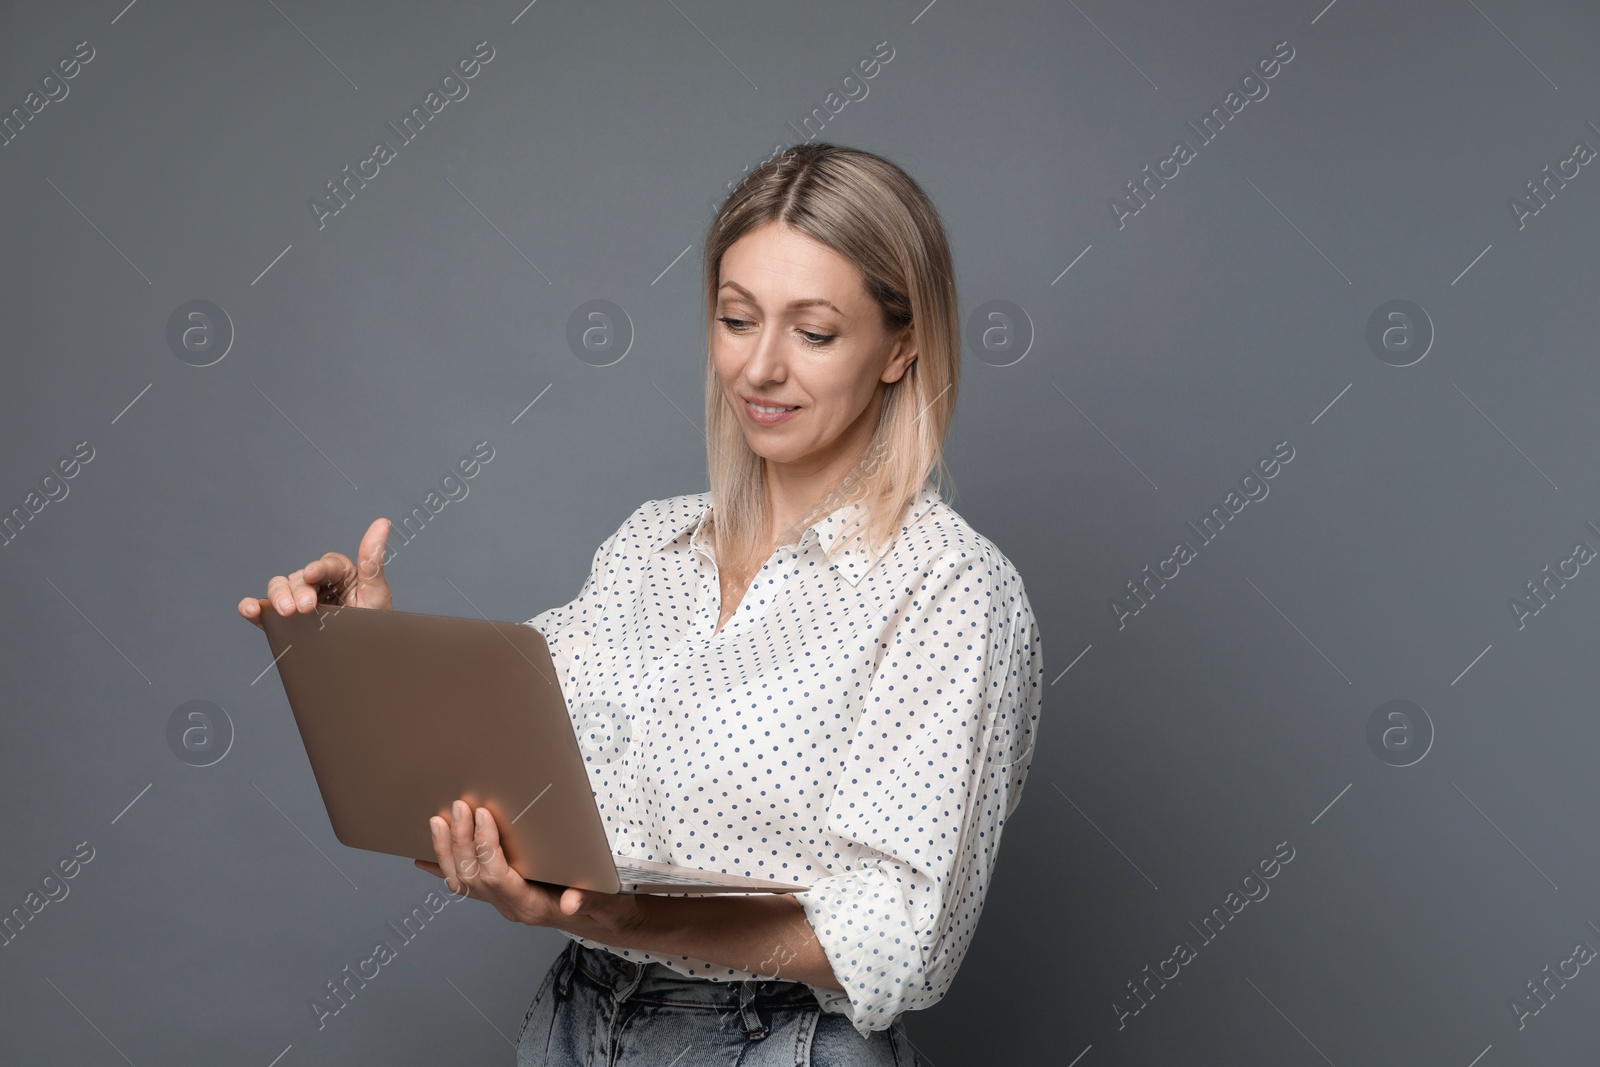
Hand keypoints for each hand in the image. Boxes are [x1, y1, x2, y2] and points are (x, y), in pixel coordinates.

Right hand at [237, 517, 392, 629]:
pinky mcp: (283, 620)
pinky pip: (263, 610)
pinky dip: (252, 607)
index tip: (312, 575)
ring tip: (285, 613)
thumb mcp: (377, 592)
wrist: (366, 656)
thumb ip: (373, 560)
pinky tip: (250, 609)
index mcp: (339, 573)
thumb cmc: (374, 622)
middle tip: (305, 608)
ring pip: (279, 587)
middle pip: (299, 577)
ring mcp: (297, 600)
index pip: (326, 565)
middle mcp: (315, 583)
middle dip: (299, 591)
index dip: (318, 569)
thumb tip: (382, 522)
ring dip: (277, 597)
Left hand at [414, 798, 642, 939]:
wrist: (605, 921)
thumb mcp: (606, 904)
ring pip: (462, 882)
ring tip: (437, 820)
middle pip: (473, 877)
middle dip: (462, 842)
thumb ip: (591, 902)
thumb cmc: (605, 908)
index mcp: (532, 907)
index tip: (484, 815)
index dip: (486, 848)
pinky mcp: (499, 895)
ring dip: (446, 852)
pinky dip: (443, 869)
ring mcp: (502, 902)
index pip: (498, 877)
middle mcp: (511, 907)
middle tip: (458, 807)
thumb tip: (572, 902)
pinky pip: (465, 885)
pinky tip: (423, 858)